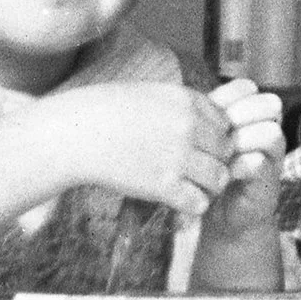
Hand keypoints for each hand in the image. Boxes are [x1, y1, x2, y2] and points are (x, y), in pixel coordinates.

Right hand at [35, 82, 231, 221]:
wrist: (74, 133)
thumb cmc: (107, 112)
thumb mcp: (151, 95)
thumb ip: (182, 106)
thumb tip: (209, 118)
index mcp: (187, 101)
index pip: (225, 124)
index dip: (214, 137)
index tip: (198, 146)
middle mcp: (188, 127)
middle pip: (226, 151)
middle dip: (214, 161)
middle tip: (196, 171)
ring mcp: (177, 156)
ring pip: (220, 178)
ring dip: (208, 186)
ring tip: (190, 186)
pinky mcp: (162, 185)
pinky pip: (198, 202)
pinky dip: (192, 205)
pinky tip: (176, 199)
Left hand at [203, 78, 285, 236]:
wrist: (219, 212)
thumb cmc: (206, 169)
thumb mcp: (200, 141)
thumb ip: (198, 120)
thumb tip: (179, 98)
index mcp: (249, 115)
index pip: (249, 88)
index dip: (231, 94)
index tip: (208, 109)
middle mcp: (267, 130)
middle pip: (271, 104)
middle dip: (244, 112)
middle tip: (221, 128)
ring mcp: (272, 156)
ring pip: (271, 132)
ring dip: (244, 139)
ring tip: (222, 152)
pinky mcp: (269, 181)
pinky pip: (260, 163)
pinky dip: (238, 166)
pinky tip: (222, 172)